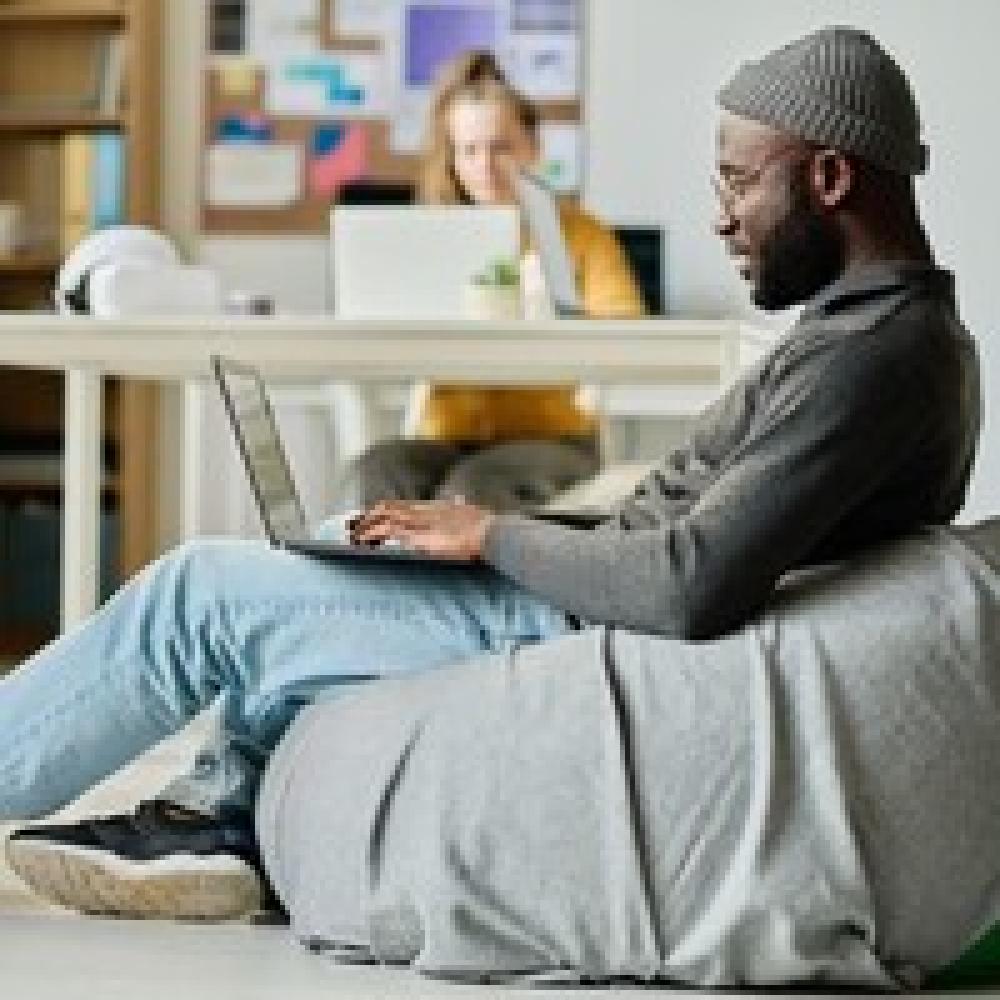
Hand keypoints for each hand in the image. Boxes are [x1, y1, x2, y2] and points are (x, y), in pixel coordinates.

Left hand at [349, 499, 493, 560]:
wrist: (492, 533)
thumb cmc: (486, 528)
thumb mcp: (470, 514)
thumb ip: (460, 509)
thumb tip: (459, 503)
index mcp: (434, 507)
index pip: (401, 505)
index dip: (382, 510)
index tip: (369, 517)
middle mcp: (423, 510)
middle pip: (387, 507)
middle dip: (368, 517)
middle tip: (352, 528)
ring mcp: (420, 521)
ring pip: (383, 517)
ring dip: (366, 527)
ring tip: (353, 538)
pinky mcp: (418, 535)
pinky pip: (388, 531)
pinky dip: (373, 535)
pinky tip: (364, 543)